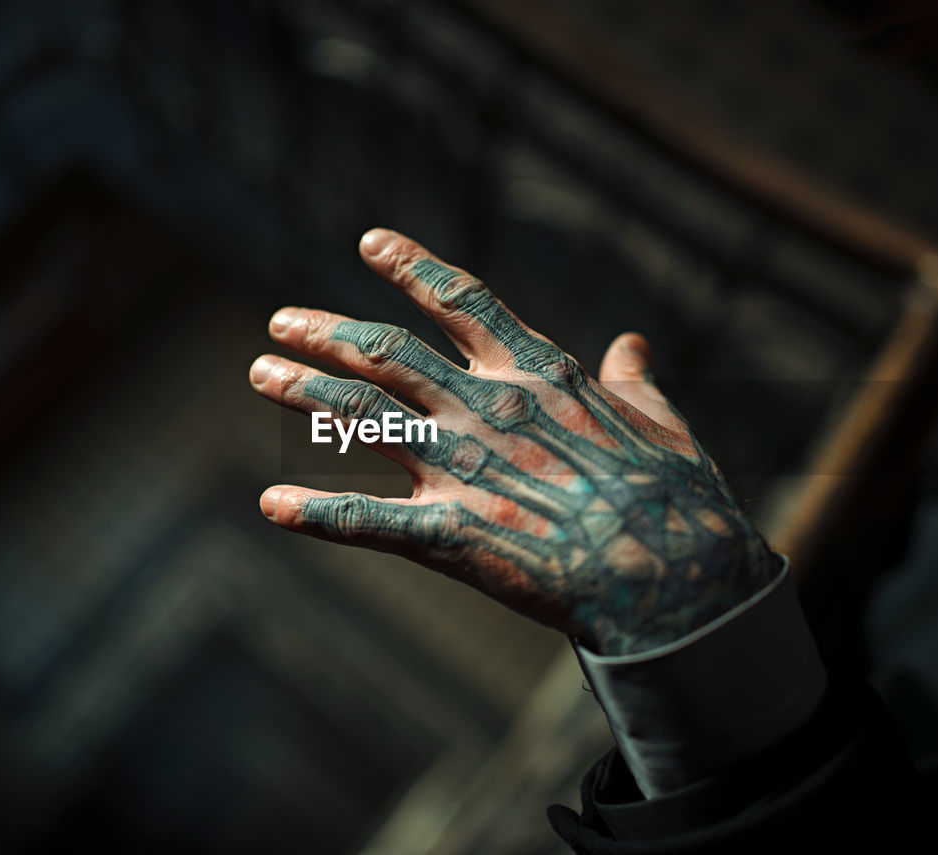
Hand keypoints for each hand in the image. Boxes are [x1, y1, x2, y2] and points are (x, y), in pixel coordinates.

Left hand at [249, 229, 780, 654]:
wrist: (675, 572)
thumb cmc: (676, 494)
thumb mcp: (659, 421)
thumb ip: (632, 380)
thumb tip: (634, 345)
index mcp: (538, 373)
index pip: (462, 301)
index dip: (412, 267)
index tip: (371, 243)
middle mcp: (486, 406)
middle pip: (386, 355)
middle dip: (328, 333)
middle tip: (279, 323)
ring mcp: (462, 467)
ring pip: (361, 417)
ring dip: (306, 393)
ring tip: (262, 376)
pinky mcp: (451, 533)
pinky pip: (365, 519)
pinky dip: (315, 513)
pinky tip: (271, 506)